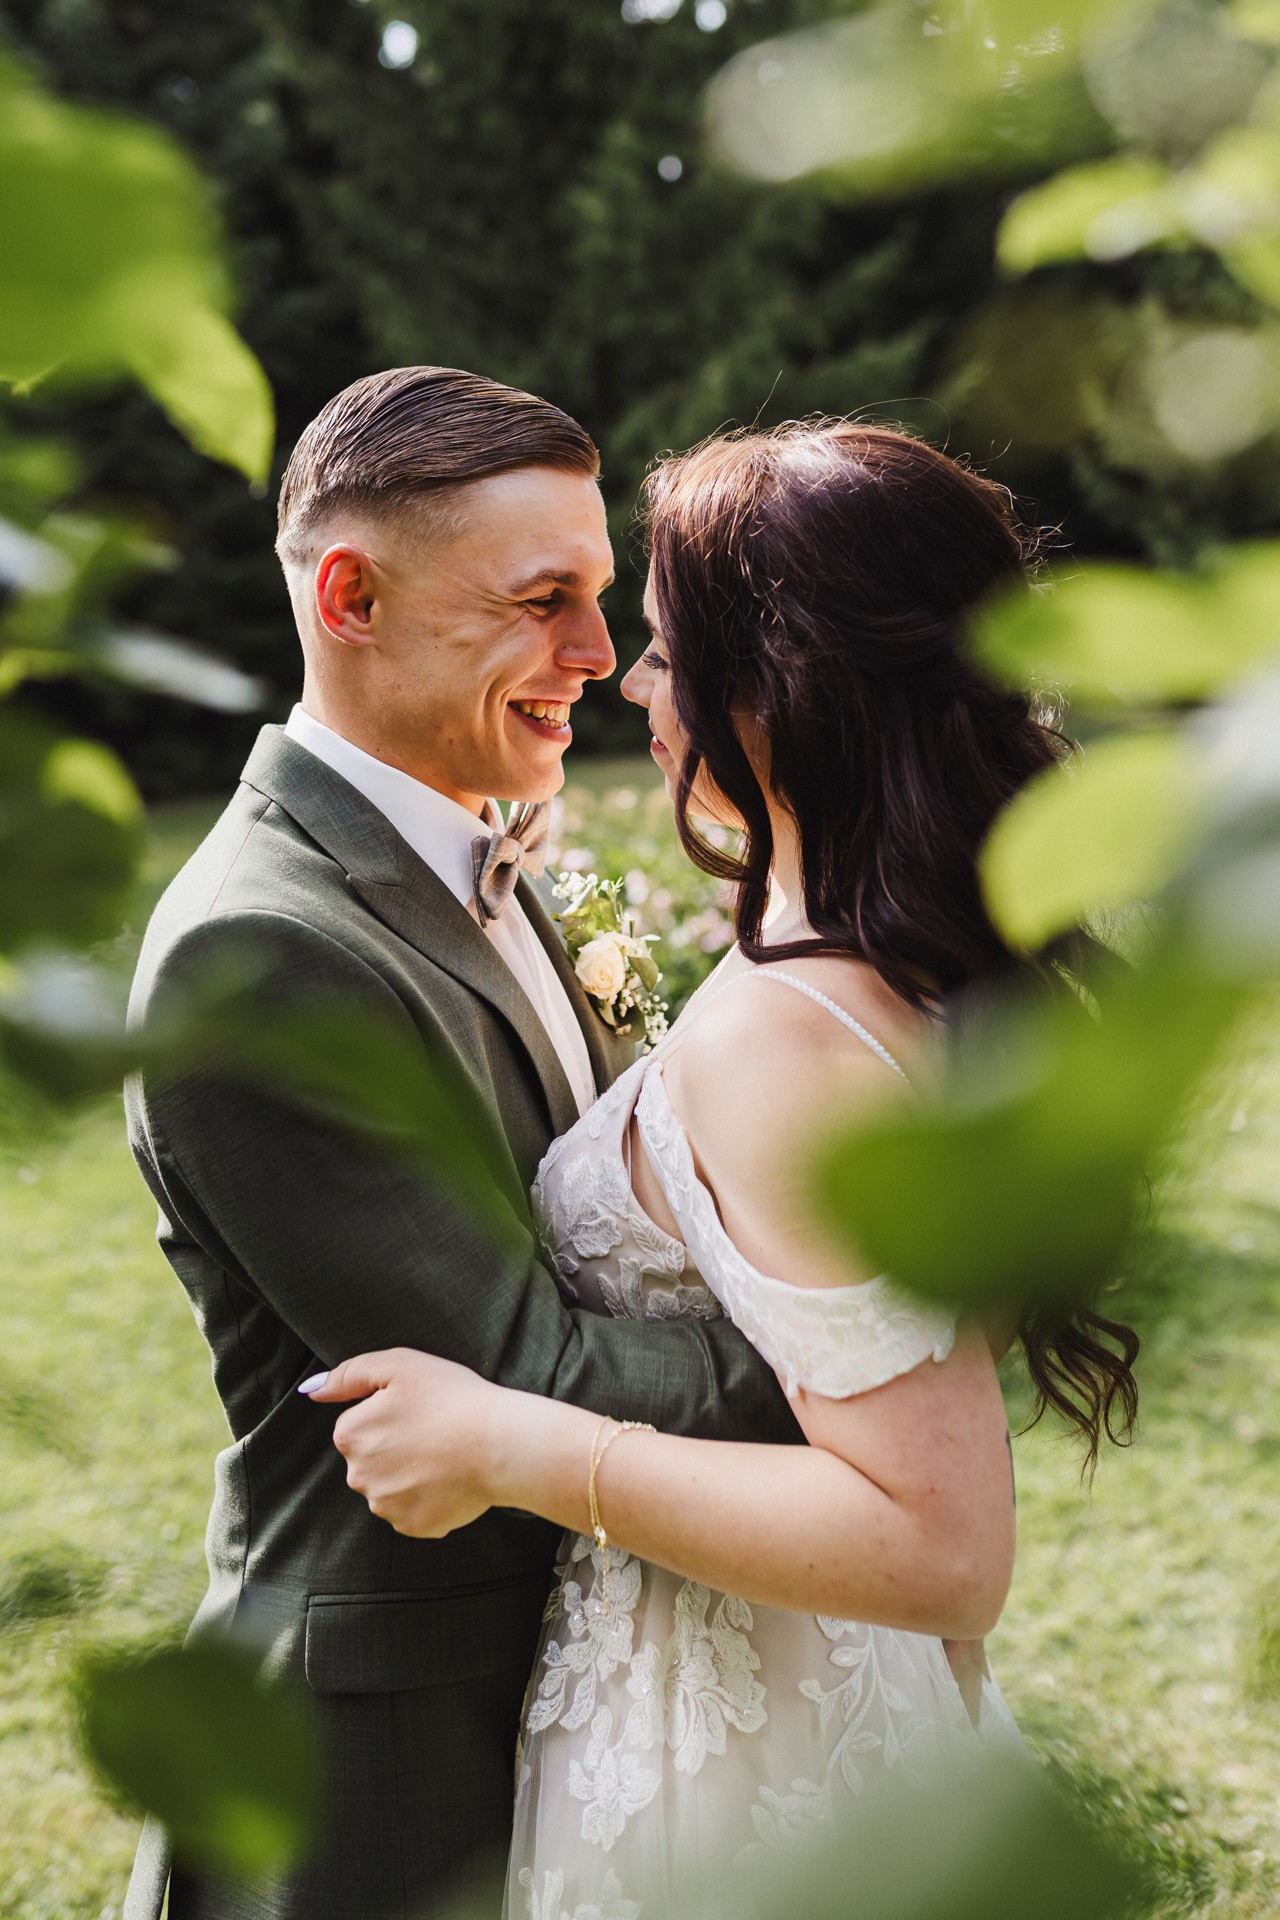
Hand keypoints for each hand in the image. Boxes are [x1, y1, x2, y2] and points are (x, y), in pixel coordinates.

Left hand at [304, 1348, 510, 1537]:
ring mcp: (387, 1507)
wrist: (501, 1444)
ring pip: (390, 1485)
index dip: (389, 1413)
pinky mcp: (414, 1527)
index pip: (358, 1424)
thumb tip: (312, 1391)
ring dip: (409, 1473)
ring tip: (445, 1453)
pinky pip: (413, 1509)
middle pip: (371, 1458)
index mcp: (350, 1435)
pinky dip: (428, 1496)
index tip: (417, 1409)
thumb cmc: (452, 1397)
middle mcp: (359, 1477)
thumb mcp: (399, 1365)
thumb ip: (349, 1374)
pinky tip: (450, 1478)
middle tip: (433, 1430)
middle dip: (394, 1446)